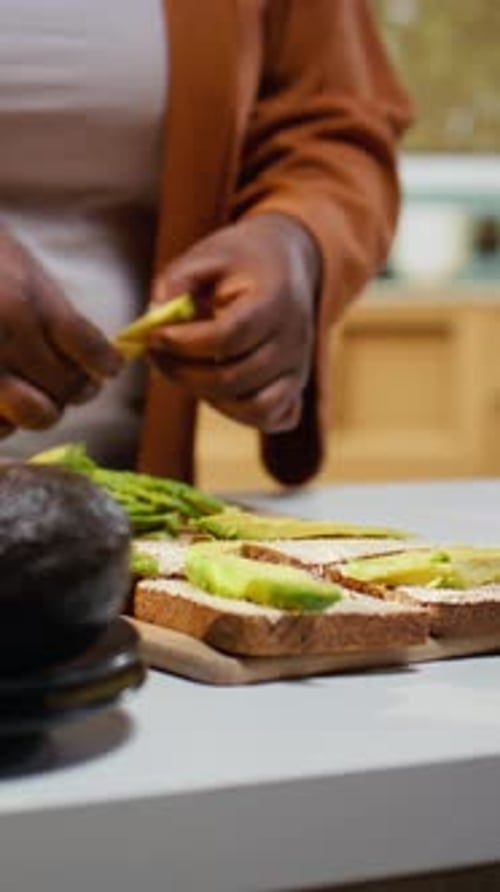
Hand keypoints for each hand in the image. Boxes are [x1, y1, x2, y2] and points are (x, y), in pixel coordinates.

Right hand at [0, 227, 121, 435]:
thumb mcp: (24, 272)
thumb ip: (57, 314)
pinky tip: (4, 405)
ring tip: (39, 396)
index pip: (89, 348)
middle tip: (73, 382)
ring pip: (37, 413)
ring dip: (45, 408)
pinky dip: (6, 423)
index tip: (108, 367)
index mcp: (28, 303)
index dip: (105, 363)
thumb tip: (97, 361)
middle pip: (67, 386)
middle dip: (75, 388)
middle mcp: (6, 337)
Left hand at [150, 214, 319, 432]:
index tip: (154, 335)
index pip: (229, 336)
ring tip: (183, 371)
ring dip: (208, 397)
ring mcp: (298, 367)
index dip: (185, 343)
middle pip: (234, 378)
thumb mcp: (208, 253)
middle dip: (183, 373)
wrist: (288, 263)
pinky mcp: (296, 386)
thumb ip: (177, 279)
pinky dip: (241, 415)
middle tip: (154, 354)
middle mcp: (294, 339)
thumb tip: (152, 312)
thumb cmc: (241, 260)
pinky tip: (216, 390)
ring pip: (254, 407)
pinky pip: (271, 417)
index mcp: (275, 300)